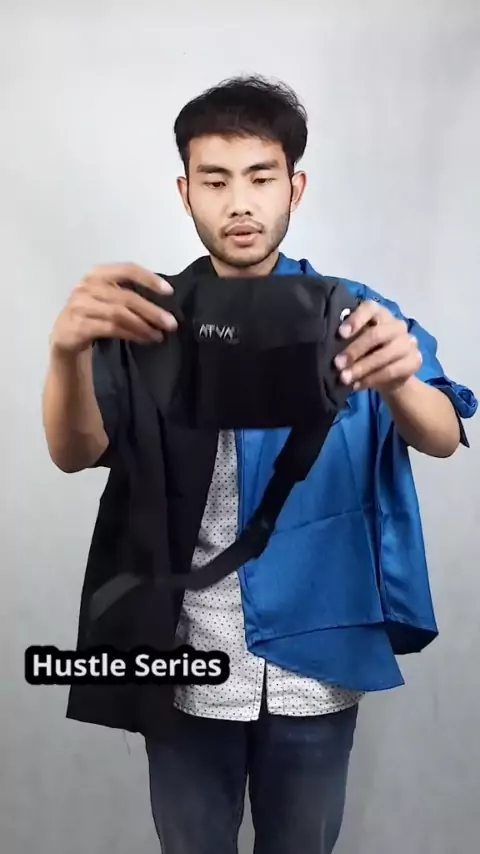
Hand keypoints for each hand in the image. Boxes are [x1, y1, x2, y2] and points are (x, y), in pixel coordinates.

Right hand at [49, 262, 177, 355]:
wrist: (64, 336)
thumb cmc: (92, 314)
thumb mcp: (107, 298)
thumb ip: (127, 294)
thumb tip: (164, 302)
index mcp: (97, 274)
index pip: (127, 269)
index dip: (149, 278)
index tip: (169, 291)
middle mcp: (87, 286)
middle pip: (126, 296)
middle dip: (152, 310)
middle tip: (171, 323)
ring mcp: (80, 305)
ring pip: (119, 314)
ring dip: (143, 326)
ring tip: (159, 334)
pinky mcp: (78, 325)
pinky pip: (111, 329)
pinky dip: (131, 334)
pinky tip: (145, 339)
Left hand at [334, 299, 422, 392]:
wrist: (389, 374)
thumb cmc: (365, 352)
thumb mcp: (354, 342)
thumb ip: (346, 338)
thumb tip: (327, 342)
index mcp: (379, 313)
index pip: (370, 308)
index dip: (355, 319)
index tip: (340, 334)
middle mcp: (397, 325)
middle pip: (377, 334)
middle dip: (354, 350)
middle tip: (337, 364)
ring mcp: (409, 342)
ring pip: (385, 355)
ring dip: (361, 368)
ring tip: (344, 379)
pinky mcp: (415, 360)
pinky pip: (391, 371)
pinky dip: (371, 380)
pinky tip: (356, 385)